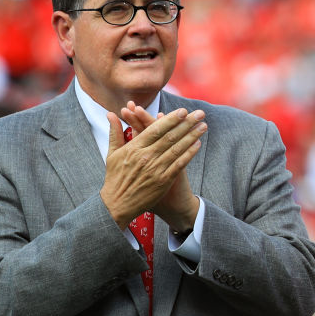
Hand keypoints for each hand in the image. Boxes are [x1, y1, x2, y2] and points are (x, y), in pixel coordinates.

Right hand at [101, 103, 205, 229]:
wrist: (117, 205)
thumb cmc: (115, 178)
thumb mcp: (112, 154)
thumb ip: (114, 132)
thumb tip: (111, 113)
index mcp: (134, 148)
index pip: (155, 129)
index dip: (170, 119)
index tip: (183, 111)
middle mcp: (146, 157)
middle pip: (170, 136)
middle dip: (186, 124)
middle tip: (199, 114)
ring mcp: (156, 169)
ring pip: (177, 149)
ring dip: (192, 136)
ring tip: (203, 126)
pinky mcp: (163, 181)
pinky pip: (179, 164)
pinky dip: (189, 153)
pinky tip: (198, 144)